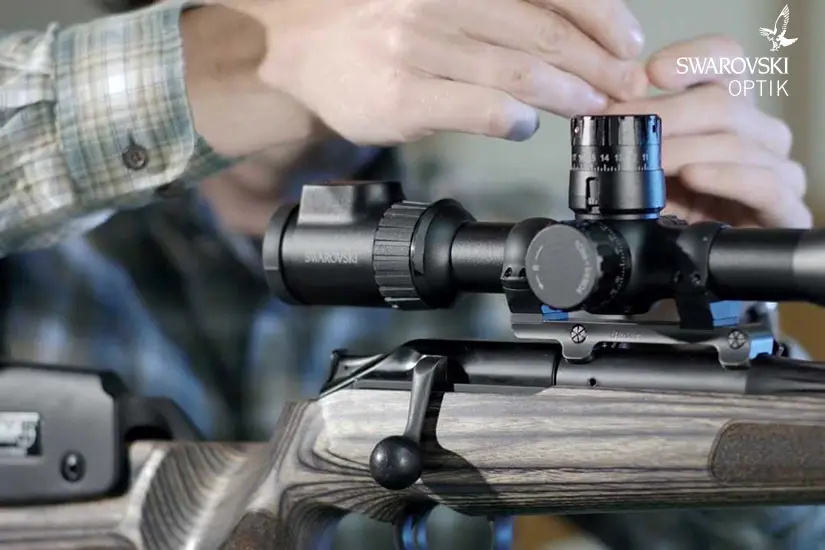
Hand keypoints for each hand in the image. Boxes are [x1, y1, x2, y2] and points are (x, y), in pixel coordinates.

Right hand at [231, 0, 647, 144]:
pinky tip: (528, 124)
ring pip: (518, 73)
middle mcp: (437, 2)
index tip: (629, 44)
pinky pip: (479, 110)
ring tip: (592, 107)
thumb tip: (571, 28)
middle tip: (625, 86)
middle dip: (597, 64)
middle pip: (542, 32)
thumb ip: (498, 7)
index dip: (600, 17)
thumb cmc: (381, 22)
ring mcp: (418, 50)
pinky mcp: (402, 99)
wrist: (303, 48)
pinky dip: (515, 119)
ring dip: (568, 95)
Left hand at [604, 36, 810, 228]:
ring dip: (682, 150)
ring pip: (735, 142)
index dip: (693, 58)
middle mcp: (758, 134)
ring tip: (648, 161)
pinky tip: (694, 176)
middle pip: (723, 102)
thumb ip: (637, 140)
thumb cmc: (673, 215)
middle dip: (664, 113)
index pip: (726, 61)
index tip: (653, 71)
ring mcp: (776, 169)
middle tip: (623, 126)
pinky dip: (725, 177)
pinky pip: (764, 184)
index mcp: (728, 113)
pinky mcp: (785, 209)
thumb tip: (609, 114)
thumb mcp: (647, 172)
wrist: (695, 267)